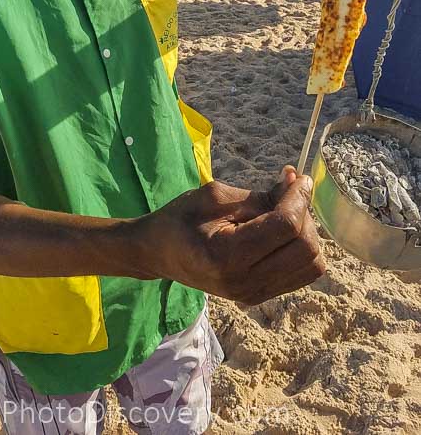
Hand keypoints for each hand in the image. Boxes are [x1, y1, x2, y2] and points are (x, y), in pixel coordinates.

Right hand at [140, 166, 324, 304]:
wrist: (161, 253)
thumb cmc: (182, 218)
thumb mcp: (215, 196)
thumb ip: (260, 195)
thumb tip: (297, 183)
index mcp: (227, 256)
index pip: (285, 227)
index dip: (299, 198)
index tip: (299, 176)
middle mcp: (245, 283)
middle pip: (305, 250)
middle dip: (304, 215)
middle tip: (288, 193)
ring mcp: (254, 294)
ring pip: (311, 266)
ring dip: (306, 233)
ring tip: (284, 212)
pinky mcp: (260, 296)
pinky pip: (301, 274)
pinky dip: (301, 248)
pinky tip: (281, 230)